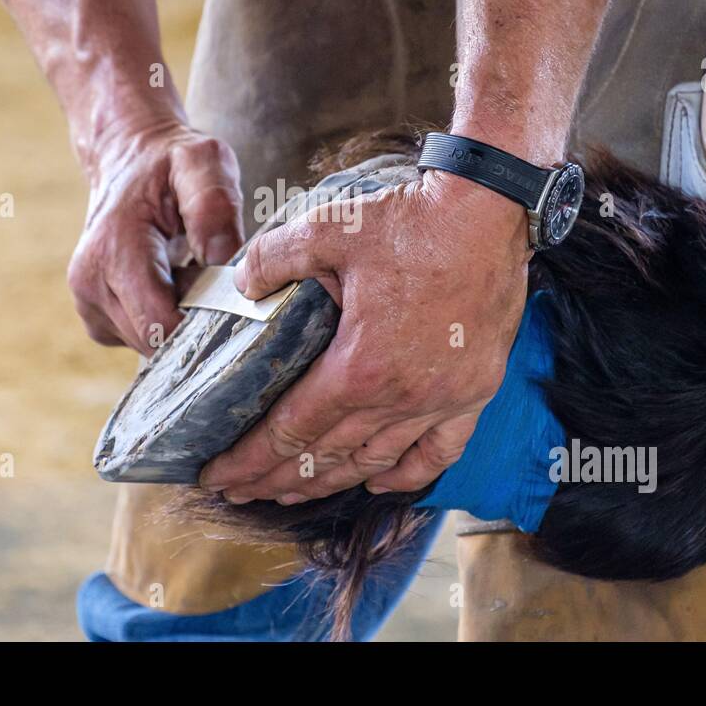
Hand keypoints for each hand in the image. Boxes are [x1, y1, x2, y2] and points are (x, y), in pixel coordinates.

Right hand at [69, 120, 242, 354]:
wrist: (127, 160)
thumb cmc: (170, 162)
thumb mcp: (202, 163)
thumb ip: (215, 209)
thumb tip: (225, 264)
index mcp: (114, 248)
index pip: (159, 322)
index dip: (203, 321)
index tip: (231, 297)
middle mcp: (90, 282)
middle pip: (156, 340)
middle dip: (193, 322)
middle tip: (212, 279)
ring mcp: (88, 304)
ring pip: (149, 344)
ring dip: (178, 321)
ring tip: (189, 274)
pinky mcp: (97, 318)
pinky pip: (141, 339)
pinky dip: (163, 321)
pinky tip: (172, 285)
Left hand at [198, 170, 530, 502]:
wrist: (487, 214)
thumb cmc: (411, 222)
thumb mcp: (329, 228)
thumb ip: (275, 257)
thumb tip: (242, 284)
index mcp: (358, 366)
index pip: (290, 432)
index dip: (249, 460)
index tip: (218, 478)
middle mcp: (400, 397)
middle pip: (325, 457)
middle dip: (275, 479)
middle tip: (240, 491)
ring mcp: (443, 401)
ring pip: (375, 461)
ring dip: (330, 483)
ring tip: (293, 491)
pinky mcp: (475, 393)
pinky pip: (438, 453)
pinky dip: (404, 474)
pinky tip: (377, 480)